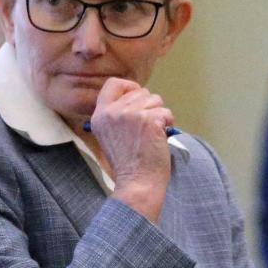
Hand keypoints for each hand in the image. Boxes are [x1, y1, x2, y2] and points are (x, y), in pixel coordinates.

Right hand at [89, 77, 173, 221]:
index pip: (113, 84)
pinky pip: (166, 112)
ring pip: (155, 100)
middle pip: (140, 91)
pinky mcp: (148, 120)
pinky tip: (161, 138)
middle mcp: (112, 112)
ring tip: (153, 134)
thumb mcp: (110, 136)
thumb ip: (117, 116)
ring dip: (160, 115)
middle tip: (148, 127)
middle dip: (150, 106)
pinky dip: (168, 124)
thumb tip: (137, 99)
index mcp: (100, 115)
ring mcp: (130, 114)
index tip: (139, 98)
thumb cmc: (129, 164)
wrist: (137, 182)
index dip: (129, 87)